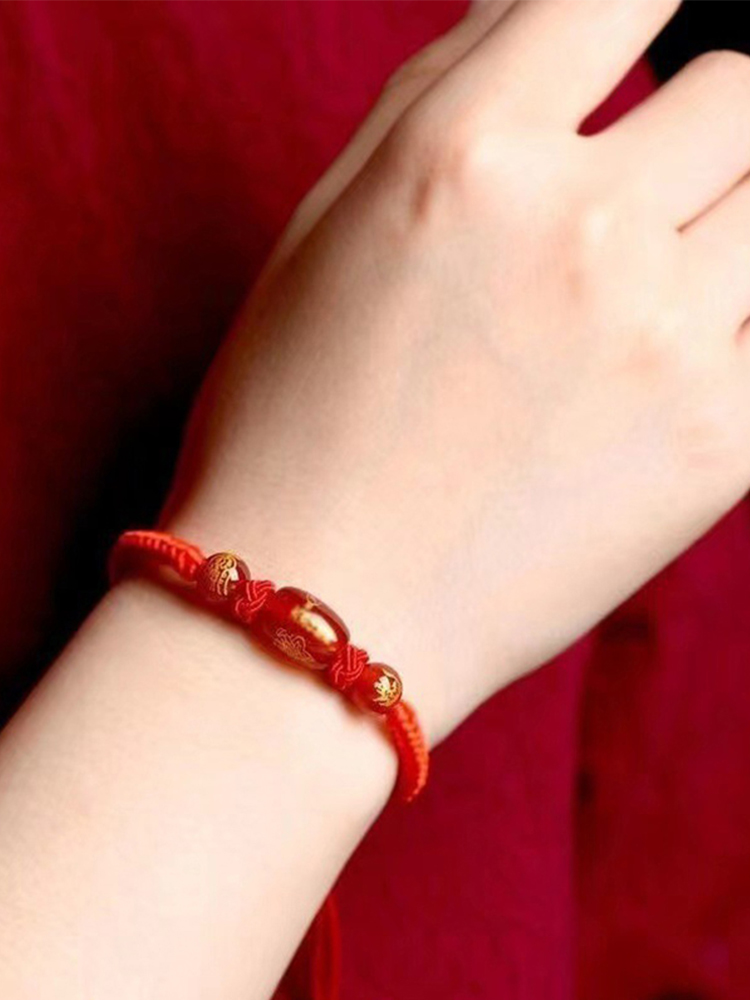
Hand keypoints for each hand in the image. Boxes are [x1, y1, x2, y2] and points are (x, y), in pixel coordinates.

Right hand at [167, 0, 749, 742]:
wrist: (322, 612)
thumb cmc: (292, 426)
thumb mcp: (326, 231)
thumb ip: (435, 94)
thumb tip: (525, 11)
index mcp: (468, 157)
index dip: (640, 9)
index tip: (639, 41)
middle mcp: (583, 228)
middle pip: (739, 89)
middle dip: (691, 129)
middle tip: (635, 198)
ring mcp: (668, 339)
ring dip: (724, 223)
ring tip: (646, 292)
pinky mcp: (724, 445)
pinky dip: (736, 323)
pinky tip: (665, 365)